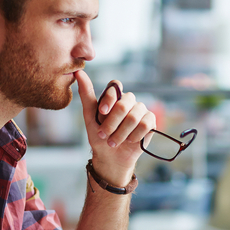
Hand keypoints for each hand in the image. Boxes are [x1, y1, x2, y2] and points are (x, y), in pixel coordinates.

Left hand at [74, 70, 155, 185]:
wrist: (110, 157)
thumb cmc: (99, 136)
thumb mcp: (89, 117)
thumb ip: (86, 94)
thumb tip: (79, 72)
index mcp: (115, 96)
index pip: (115, 85)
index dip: (109, 98)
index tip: (102, 112)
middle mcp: (129, 101)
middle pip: (124, 103)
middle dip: (112, 122)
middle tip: (104, 134)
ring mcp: (141, 111)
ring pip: (134, 116)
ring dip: (121, 133)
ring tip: (114, 141)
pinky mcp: (150, 122)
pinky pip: (145, 124)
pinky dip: (134, 135)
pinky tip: (129, 141)